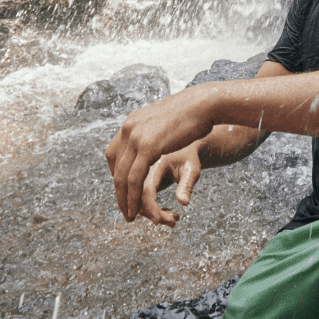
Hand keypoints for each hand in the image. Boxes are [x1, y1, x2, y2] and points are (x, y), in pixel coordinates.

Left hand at [104, 86, 214, 222]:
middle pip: (115, 165)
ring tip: (130, 214)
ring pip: (122, 174)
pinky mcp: (147, 146)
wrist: (205, 103)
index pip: (113, 152)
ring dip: (124, 198)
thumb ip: (156, 129)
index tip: (126, 188)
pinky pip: (134, 177)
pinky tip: (138, 208)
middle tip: (125, 207)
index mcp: (132, 121)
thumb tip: (157, 131)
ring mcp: (136, 136)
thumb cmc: (193, 111)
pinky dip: (133, 195)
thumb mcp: (167, 119)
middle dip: (118, 189)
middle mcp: (129, 128)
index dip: (117, 173)